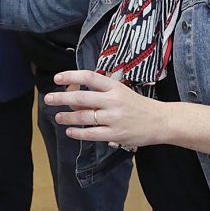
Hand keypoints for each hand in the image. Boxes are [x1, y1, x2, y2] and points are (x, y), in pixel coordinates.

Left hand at [44, 69, 165, 148]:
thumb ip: (100, 92)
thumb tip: (73, 96)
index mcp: (115, 87)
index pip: (89, 77)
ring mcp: (114, 118)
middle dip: (61, 98)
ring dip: (66, 117)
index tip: (57, 78)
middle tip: (48, 99)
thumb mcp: (121, 91)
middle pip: (81, 98)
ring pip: (83, 117)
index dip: (71, 76)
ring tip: (58, 117)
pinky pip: (91, 134)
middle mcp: (114, 101)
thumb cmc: (137, 105)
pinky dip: (77, 133)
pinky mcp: (116, 134)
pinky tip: (70, 131)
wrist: (161, 121)